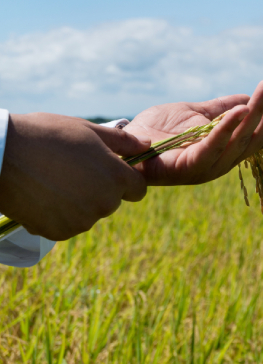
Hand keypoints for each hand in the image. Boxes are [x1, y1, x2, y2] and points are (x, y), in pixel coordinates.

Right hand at [0, 113, 149, 240]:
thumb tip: (147, 145)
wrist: (0, 155)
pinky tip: (42, 195)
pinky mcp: (59, 233)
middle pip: (112, 201)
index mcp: (117, 178)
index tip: (108, 170)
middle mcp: (104, 204)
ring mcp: (82, 221)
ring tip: (54, 180)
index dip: (126, 179)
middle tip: (72, 170)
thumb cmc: (46, 136)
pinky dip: (58, 214)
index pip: (138, 189)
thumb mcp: (88, 130)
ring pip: (89, 214)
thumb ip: (123, 142)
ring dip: (78, 202)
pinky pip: (67, 225)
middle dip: (100, 189)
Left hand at [124, 75, 262, 185]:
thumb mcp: (198, 113)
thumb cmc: (160, 131)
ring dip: (258, 110)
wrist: (125, 146)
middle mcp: (225, 161)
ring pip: (242, 137)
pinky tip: (243, 109)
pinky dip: (229, 128)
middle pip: (259, 134)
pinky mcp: (191, 167)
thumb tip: (249, 98)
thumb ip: (222, 108)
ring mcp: (210, 166)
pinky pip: (215, 146)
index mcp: (229, 149)